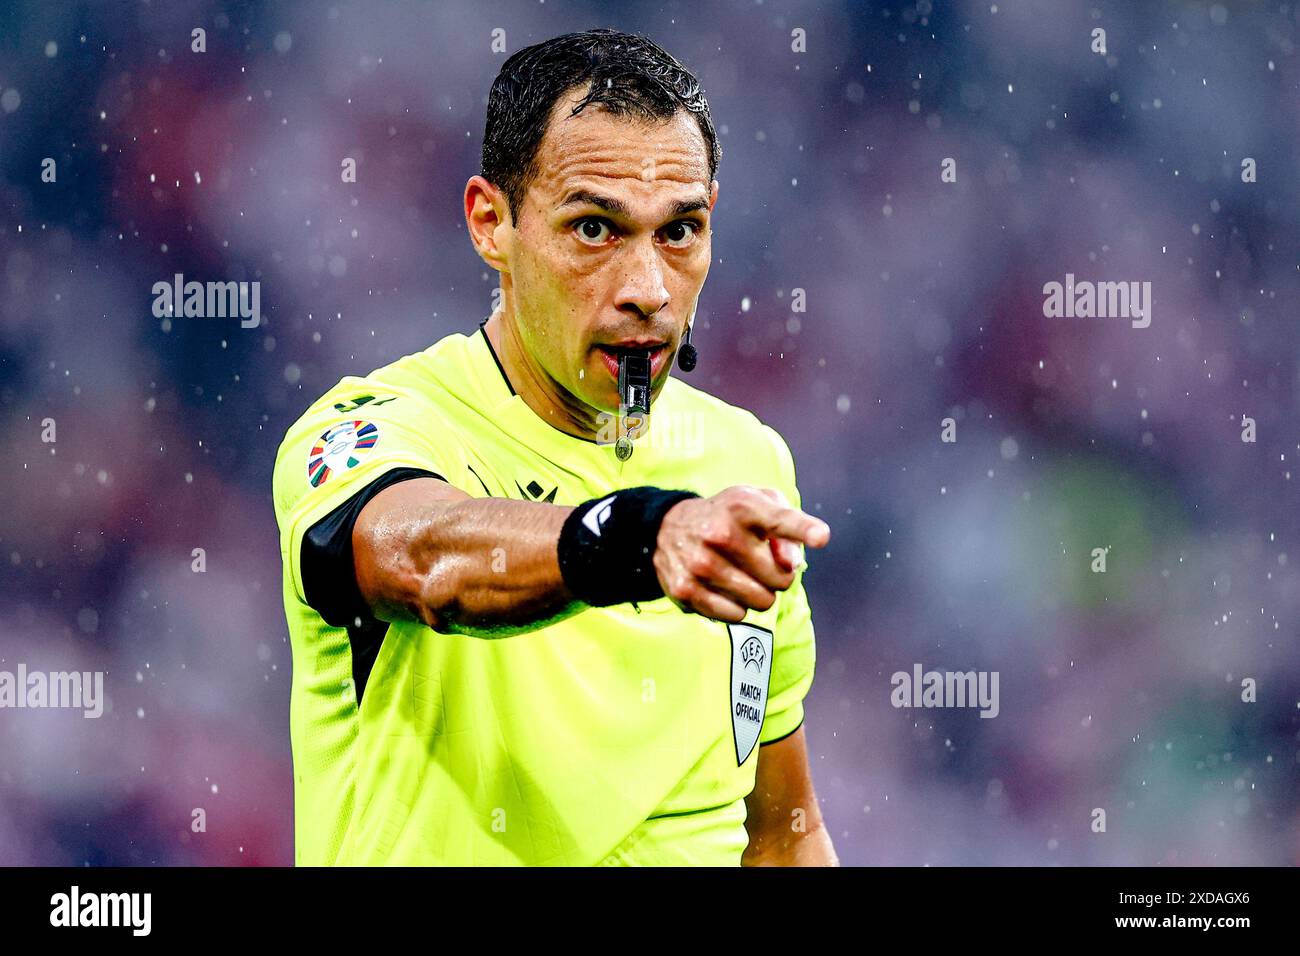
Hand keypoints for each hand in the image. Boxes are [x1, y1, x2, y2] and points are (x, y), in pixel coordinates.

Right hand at [653, 485, 829, 621]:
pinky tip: (723, 588)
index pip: (780, 521)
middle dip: (779, 577)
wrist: (667, 527)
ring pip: (761, 602)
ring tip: (742, 576)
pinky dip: (736, 608)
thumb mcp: (760, 505)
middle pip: (780, 578)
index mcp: (742, 506)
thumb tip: (791, 564)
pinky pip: (736, 615)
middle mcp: (719, 533)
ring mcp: (701, 563)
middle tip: (761, 565)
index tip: (820, 537)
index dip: (803, 529)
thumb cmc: (728, 517)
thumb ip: (789, 528)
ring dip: (759, 594)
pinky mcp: (685, 590)